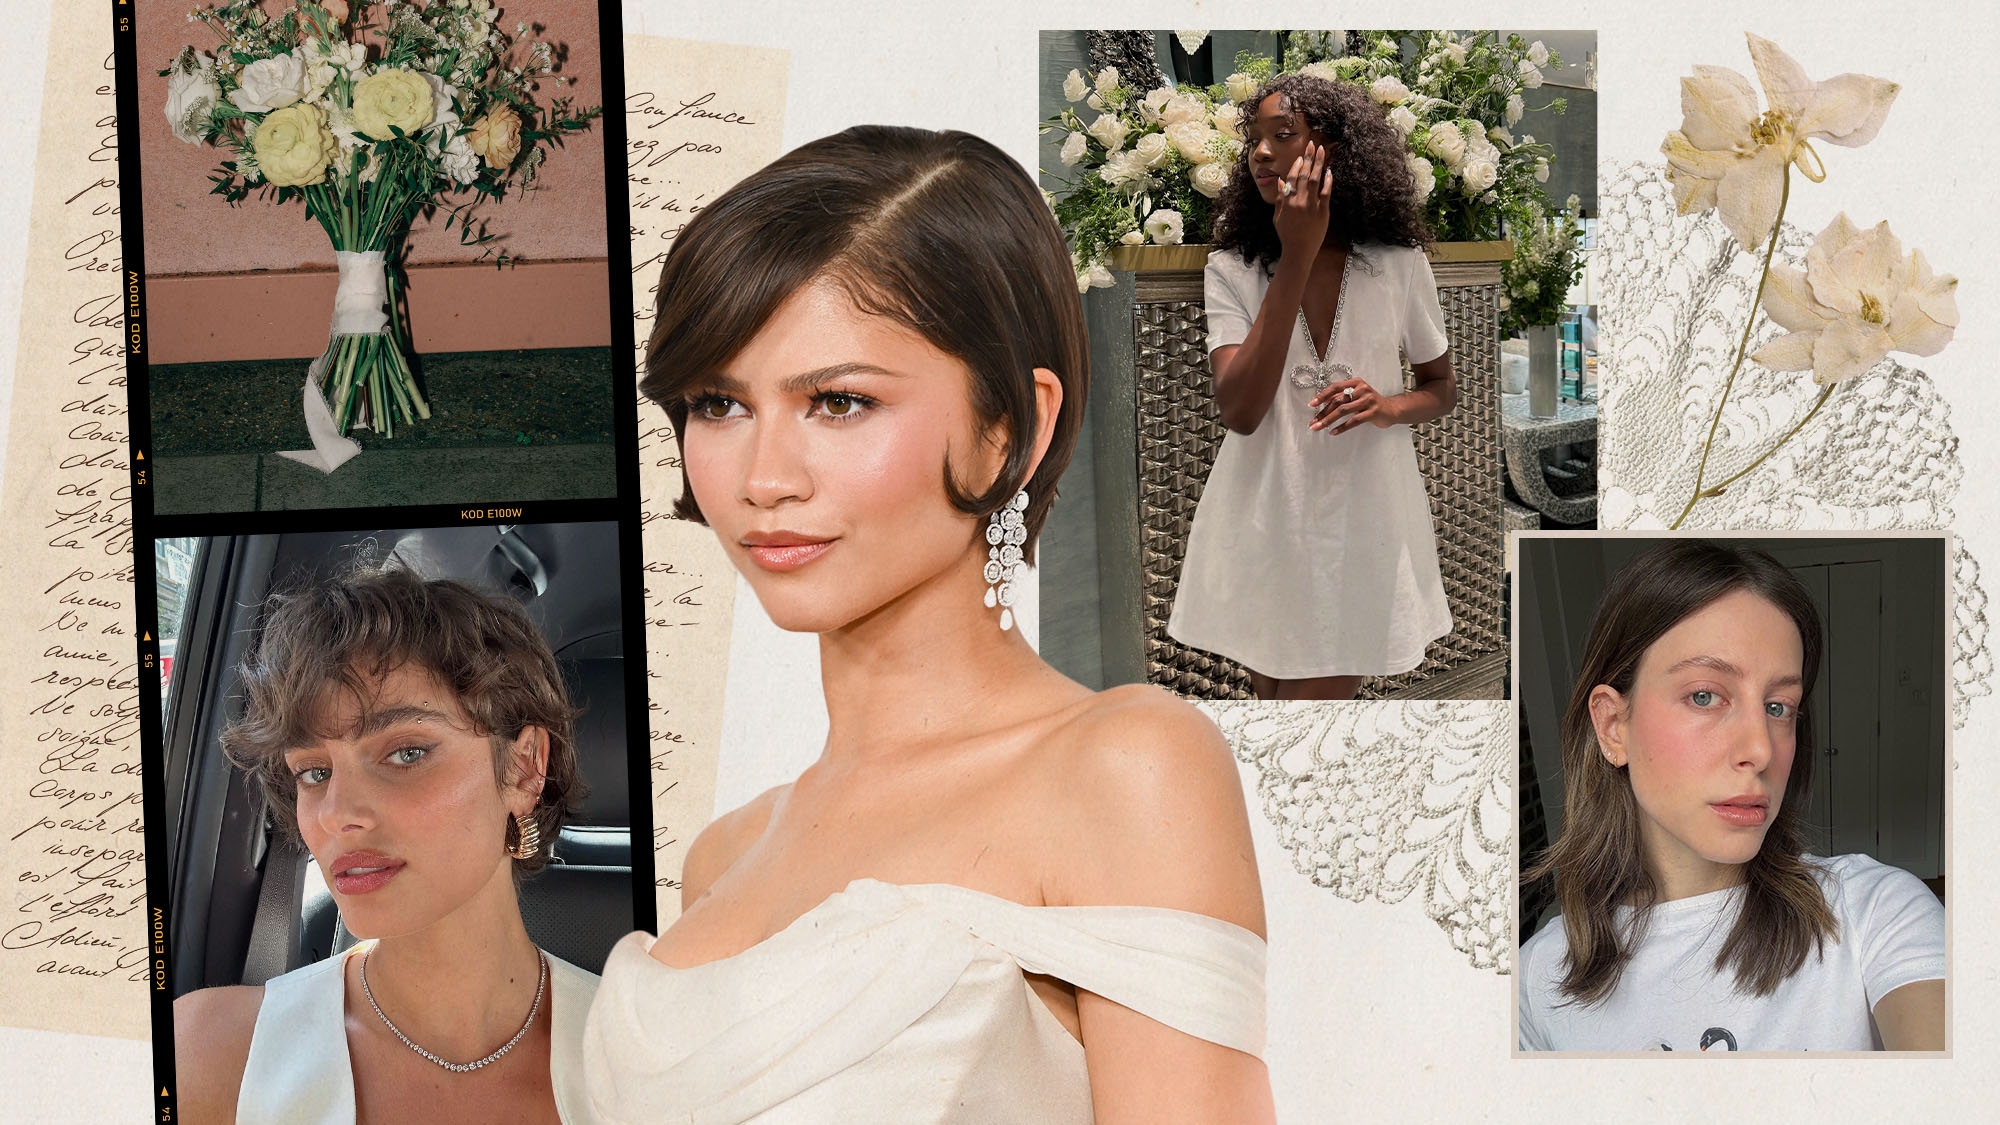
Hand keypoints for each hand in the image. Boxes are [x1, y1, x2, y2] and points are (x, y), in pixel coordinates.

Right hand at [1273, 143, 1332, 258]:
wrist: (1299, 251)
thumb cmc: (1287, 235)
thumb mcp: (1277, 217)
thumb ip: (1280, 198)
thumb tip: (1279, 181)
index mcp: (1287, 201)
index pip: (1291, 178)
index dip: (1296, 165)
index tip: (1300, 157)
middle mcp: (1299, 201)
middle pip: (1304, 174)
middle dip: (1308, 158)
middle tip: (1312, 145)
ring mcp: (1312, 206)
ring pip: (1315, 179)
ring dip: (1318, 164)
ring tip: (1322, 151)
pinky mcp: (1323, 212)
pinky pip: (1326, 193)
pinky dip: (1328, 181)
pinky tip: (1329, 171)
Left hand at [1309, 378, 1398, 433]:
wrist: (1392, 409)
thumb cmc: (1370, 403)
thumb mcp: (1357, 396)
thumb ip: (1342, 397)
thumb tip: (1322, 403)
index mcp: (1356, 383)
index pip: (1335, 387)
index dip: (1322, 396)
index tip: (1312, 404)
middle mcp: (1362, 389)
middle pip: (1337, 401)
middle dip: (1323, 413)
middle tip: (1313, 422)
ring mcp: (1368, 400)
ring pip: (1343, 411)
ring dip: (1328, 420)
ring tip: (1319, 427)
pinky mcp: (1373, 412)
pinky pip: (1353, 421)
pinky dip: (1342, 427)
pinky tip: (1333, 432)